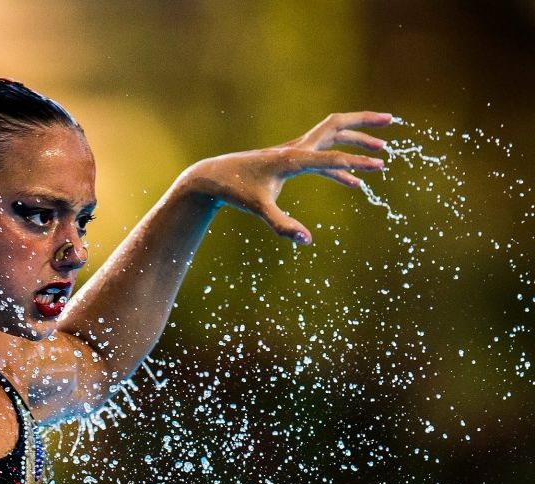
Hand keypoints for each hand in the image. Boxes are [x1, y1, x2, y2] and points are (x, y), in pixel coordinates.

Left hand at [182, 111, 393, 244]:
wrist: (213, 178)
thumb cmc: (235, 191)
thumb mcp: (258, 209)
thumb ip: (282, 226)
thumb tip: (307, 241)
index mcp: (292, 159)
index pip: (332, 157)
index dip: (357, 162)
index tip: (381, 165)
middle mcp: (295, 149)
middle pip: (336, 126)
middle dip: (364, 123)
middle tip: (391, 121)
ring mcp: (293, 153)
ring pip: (331, 138)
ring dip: (356, 140)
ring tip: (382, 150)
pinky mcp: (290, 161)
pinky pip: (322, 159)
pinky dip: (340, 166)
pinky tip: (354, 184)